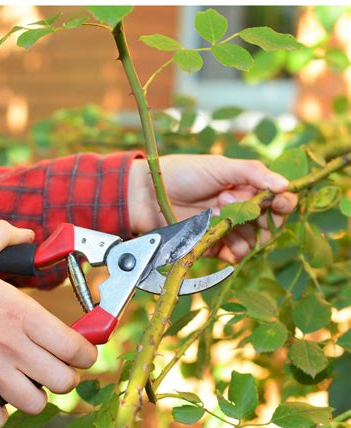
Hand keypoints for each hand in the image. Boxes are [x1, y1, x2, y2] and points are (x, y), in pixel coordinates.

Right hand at [0, 220, 96, 427]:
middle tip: (56, 366)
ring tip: (28, 381)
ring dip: (37, 395)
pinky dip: (2, 413)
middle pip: (64, 381)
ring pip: (36, 404)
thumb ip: (4, 236)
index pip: (75, 347)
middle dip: (66, 376)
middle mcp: (11, 345)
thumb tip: (26, 233)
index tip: (83, 351)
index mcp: (20, 312)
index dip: (87, 353)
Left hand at [128, 154, 297, 261]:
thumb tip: (286, 185)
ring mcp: (226, 229)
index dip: (282, 203)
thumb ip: (253, 173)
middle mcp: (239, 210)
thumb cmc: (182, 173)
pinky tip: (221, 238)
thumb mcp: (220, 166)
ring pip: (253, 242)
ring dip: (242, 232)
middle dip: (259, 218)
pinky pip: (234, 255)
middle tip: (230, 201)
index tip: (279, 202)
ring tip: (217, 214)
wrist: (148, 194)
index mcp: (245, 188)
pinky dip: (233, 250)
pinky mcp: (212, 245)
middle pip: (268, 225)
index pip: (276, 200)